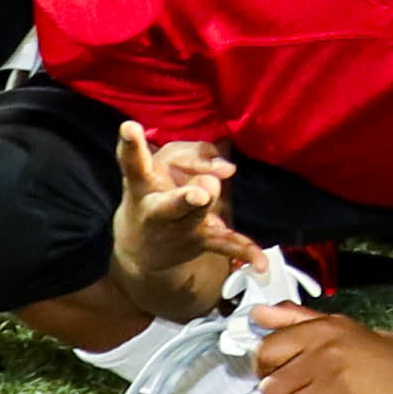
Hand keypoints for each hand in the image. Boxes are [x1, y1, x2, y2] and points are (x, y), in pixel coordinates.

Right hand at [110, 120, 268, 307]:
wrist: (141, 249)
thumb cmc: (155, 192)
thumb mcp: (162, 167)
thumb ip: (194, 155)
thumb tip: (226, 167)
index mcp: (142, 184)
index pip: (134, 163)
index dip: (131, 146)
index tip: (130, 127)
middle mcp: (158, 209)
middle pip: (172, 203)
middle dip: (185, 199)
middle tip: (199, 193)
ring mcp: (180, 228)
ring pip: (200, 214)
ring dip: (209, 205)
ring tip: (206, 195)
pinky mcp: (201, 241)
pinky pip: (226, 244)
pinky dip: (245, 252)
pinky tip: (261, 266)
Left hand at [240, 298, 392, 393]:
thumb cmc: (368, 348)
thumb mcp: (332, 324)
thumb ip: (292, 319)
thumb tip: (258, 313)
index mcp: (318, 332)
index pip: (266, 352)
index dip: (264, 367)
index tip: (275, 372)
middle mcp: (326, 356)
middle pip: (271, 389)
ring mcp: (338, 385)